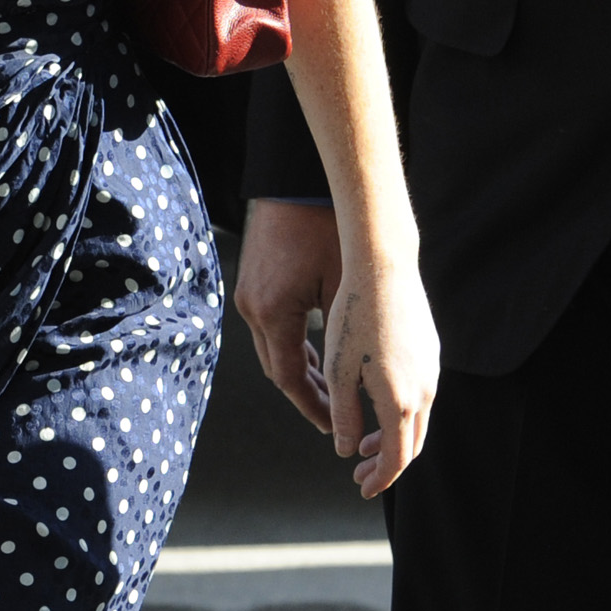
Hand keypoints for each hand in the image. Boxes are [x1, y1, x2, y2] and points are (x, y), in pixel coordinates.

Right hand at [236, 199, 346, 432]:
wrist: (297, 183)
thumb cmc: (326, 229)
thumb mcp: (345, 287)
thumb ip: (345, 335)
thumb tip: (362, 378)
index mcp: (274, 315)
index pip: (290, 380)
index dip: (313, 407)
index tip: (334, 427)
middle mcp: (253, 310)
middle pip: (277, 369)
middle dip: (308, 394)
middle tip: (338, 414)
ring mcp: (248, 296)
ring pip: (272, 350)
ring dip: (300, 369)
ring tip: (334, 388)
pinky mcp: (251, 284)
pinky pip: (269, 328)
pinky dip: (291, 344)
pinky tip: (317, 351)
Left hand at [318, 247, 437, 496]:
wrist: (383, 269)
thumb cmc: (353, 318)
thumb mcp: (339, 371)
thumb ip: (345, 416)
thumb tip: (348, 450)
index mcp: (400, 401)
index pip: (397, 458)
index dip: (380, 479)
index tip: (361, 488)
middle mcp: (425, 391)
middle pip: (412, 445)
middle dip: (387, 464)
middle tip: (360, 471)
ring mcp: (432, 371)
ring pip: (418, 420)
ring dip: (394, 438)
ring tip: (365, 442)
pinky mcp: (432, 353)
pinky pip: (421, 396)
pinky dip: (401, 413)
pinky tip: (377, 403)